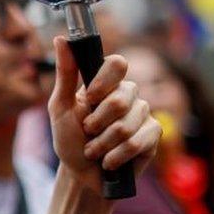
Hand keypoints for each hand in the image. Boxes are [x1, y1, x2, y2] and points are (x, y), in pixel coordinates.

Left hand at [48, 37, 160, 192]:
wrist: (81, 174)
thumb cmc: (69, 139)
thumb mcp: (60, 107)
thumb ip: (65, 73)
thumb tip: (61, 38)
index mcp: (104, 83)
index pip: (117, 63)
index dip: (105, 81)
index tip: (89, 98)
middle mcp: (126, 94)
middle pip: (122, 97)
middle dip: (97, 122)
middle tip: (87, 132)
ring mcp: (142, 113)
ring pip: (127, 124)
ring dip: (103, 143)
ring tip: (94, 150)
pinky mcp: (153, 135)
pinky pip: (138, 142)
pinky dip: (116, 155)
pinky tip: (109, 161)